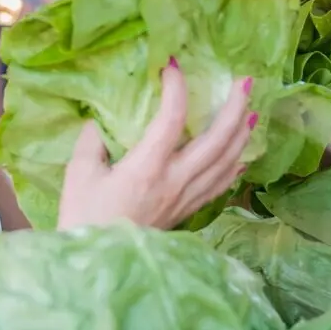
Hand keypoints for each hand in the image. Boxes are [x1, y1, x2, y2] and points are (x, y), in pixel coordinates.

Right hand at [57, 60, 253, 230]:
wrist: (98, 264)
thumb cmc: (84, 218)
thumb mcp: (79, 174)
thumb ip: (92, 142)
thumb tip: (101, 124)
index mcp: (147, 167)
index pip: (172, 118)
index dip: (176, 88)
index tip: (173, 65)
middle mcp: (175, 180)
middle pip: (217, 140)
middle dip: (234, 108)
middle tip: (245, 81)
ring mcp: (186, 198)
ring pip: (226, 162)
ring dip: (242, 134)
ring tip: (252, 110)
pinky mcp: (187, 212)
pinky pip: (220, 186)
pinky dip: (235, 167)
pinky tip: (243, 155)